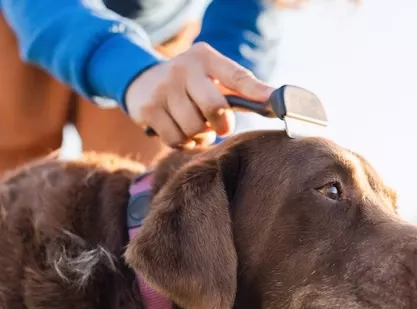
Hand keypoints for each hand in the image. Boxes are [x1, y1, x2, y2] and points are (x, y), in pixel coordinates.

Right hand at [124, 42, 273, 148]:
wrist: (141, 81)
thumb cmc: (190, 83)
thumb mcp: (212, 76)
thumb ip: (239, 89)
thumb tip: (273, 103)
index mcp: (205, 57)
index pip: (236, 76)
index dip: (257, 92)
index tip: (274, 104)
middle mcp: (182, 69)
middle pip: (214, 108)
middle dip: (222, 125)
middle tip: (220, 127)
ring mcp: (163, 88)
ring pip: (194, 128)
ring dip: (201, 136)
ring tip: (197, 127)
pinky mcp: (148, 109)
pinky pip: (176, 139)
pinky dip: (184, 143)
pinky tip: (182, 132)